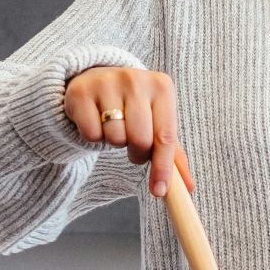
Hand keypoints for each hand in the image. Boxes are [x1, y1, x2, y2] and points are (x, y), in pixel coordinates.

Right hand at [64, 66, 195, 197]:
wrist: (97, 78)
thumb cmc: (134, 106)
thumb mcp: (157, 120)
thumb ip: (172, 152)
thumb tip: (188, 187)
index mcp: (162, 86)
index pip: (166, 136)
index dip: (163, 167)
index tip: (159, 191)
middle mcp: (135, 80)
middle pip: (140, 140)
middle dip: (137, 153)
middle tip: (132, 147)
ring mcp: (107, 82)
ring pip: (115, 138)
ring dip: (114, 142)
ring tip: (113, 127)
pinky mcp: (81, 92)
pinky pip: (91, 134)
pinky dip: (93, 137)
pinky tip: (96, 121)